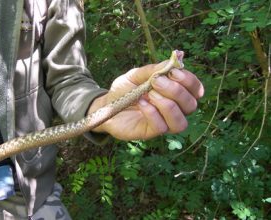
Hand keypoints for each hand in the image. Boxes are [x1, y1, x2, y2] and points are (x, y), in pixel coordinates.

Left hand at [88, 60, 203, 139]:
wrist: (104, 105)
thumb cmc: (123, 90)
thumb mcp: (136, 75)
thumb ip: (154, 69)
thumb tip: (175, 59)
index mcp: (174, 93)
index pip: (195, 90)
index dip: (190, 81)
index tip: (173, 72)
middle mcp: (173, 110)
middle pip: (191, 105)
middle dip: (176, 91)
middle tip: (156, 82)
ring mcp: (163, 123)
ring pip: (181, 122)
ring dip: (168, 105)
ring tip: (150, 95)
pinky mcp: (150, 132)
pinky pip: (161, 127)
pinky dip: (152, 113)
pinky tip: (141, 104)